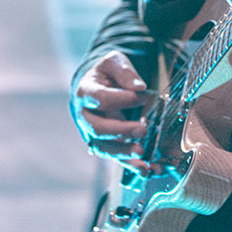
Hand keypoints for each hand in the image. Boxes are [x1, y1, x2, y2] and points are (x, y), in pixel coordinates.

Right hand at [72, 51, 151, 173]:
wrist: (98, 85)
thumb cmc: (106, 73)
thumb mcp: (114, 62)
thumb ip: (125, 72)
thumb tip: (139, 87)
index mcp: (85, 92)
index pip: (100, 99)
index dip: (121, 100)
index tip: (142, 96)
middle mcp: (85, 115)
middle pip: (97, 128)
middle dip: (120, 131)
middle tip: (143, 130)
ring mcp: (93, 132)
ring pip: (103, 147)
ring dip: (123, 153)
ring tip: (142, 155)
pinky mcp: (105, 143)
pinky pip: (115, 157)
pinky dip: (130, 165)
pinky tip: (146, 169)